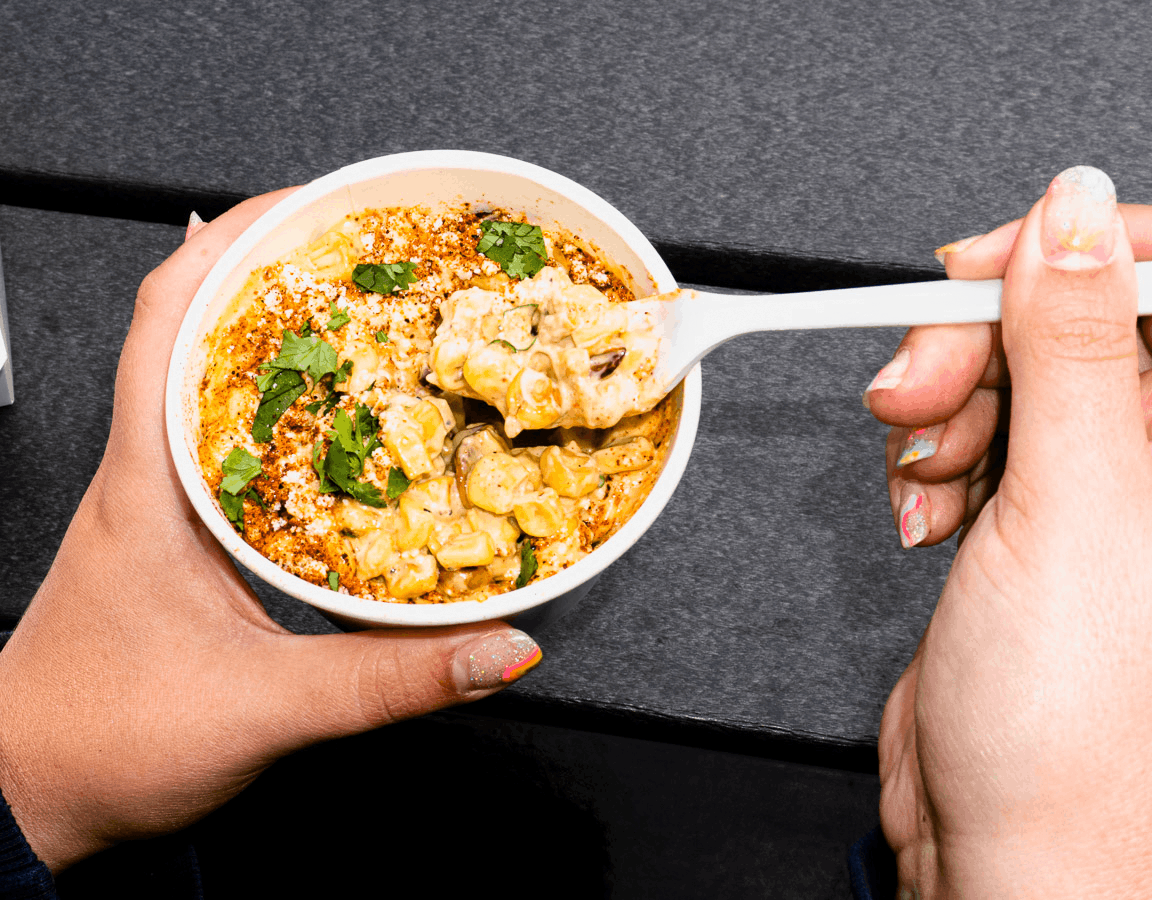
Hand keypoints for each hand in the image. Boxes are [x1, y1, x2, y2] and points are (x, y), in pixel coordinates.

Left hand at [0, 194, 542, 871]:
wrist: (24, 791)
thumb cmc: (98, 737)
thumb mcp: (261, 707)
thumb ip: (388, 681)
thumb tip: (501, 650)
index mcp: (147, 482)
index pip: (167, 317)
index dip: (233, 242)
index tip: (308, 205)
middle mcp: (146, 476)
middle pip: (199, 333)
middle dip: (279, 279)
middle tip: (366, 259)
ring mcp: (158, 507)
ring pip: (218, 392)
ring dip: (284, 348)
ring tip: (368, 327)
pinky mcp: (177, 545)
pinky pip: (236, 454)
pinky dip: (289, 423)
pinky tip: (342, 439)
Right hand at [877, 167, 1151, 893]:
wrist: (1007, 843)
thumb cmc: (1074, 726)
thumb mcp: (1077, 506)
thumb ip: (1079, 350)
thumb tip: (1076, 217)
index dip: (1069, 255)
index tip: (983, 274)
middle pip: (1066, 321)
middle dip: (973, 344)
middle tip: (918, 394)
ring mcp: (1099, 491)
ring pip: (1008, 377)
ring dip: (940, 411)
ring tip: (925, 477)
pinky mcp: (1029, 523)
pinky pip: (973, 439)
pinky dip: (929, 461)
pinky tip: (923, 511)